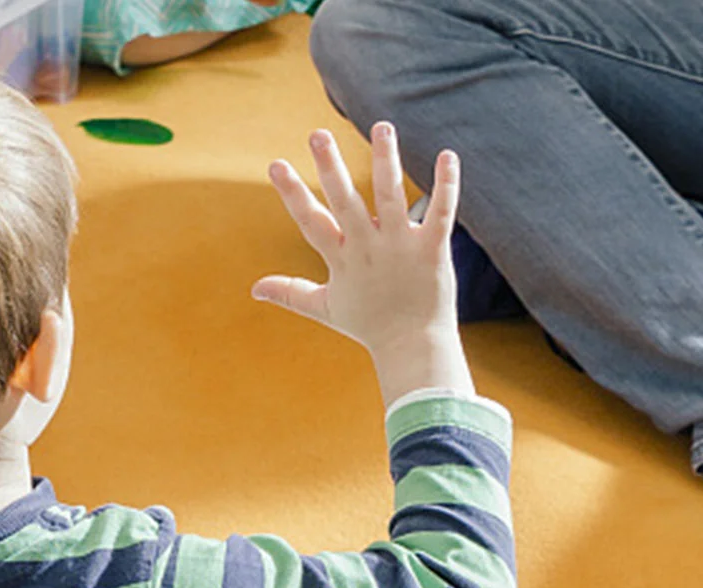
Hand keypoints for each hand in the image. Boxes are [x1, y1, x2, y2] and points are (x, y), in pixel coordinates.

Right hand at [253, 122, 473, 405]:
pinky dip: (446, 184)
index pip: (311, 221)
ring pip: (391, 196)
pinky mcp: (431, 250)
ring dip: (386, 160)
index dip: (293, 193)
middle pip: (346, 201)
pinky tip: (447, 154)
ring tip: (382, 126)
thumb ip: (290, 292)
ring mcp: (400, 247)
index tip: (276, 164)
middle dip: (330, 168)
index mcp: (341, 258)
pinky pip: (441, 212)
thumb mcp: (324, 308)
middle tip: (317, 134)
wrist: (410, 347)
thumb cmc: (368, 325)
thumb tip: (255, 289)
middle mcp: (368, 248)